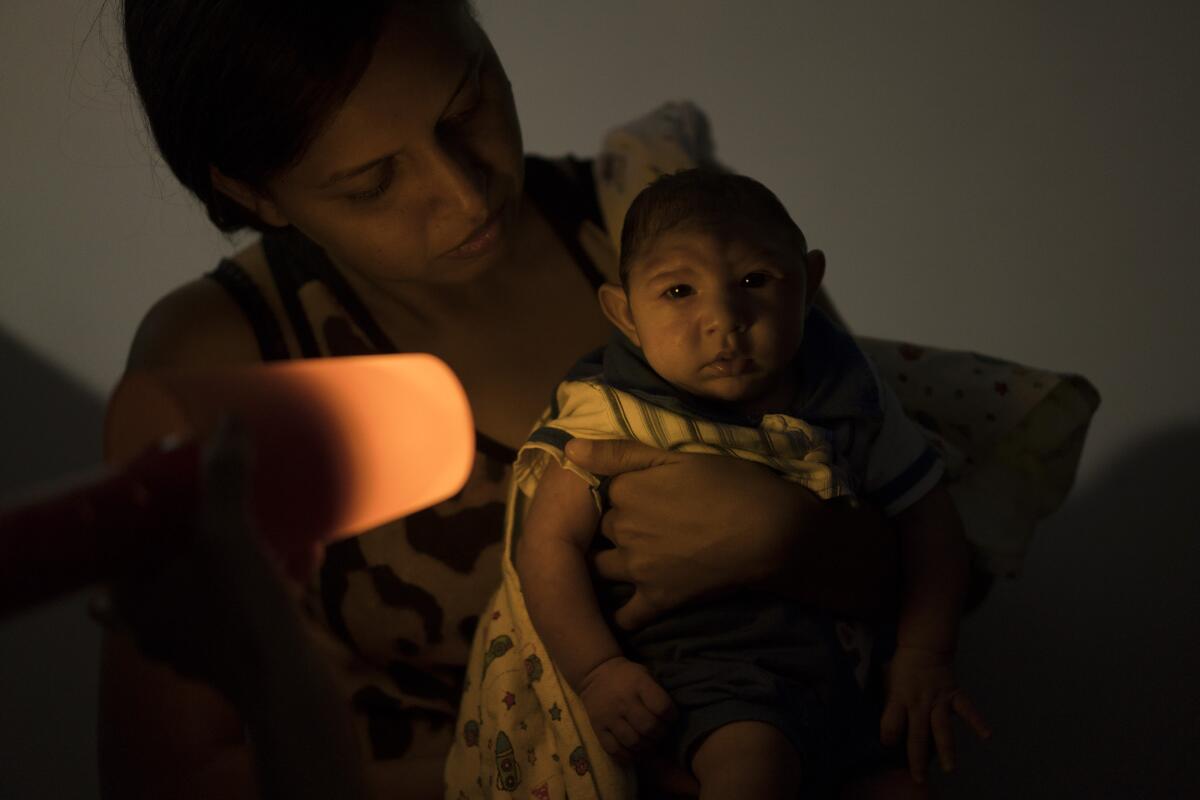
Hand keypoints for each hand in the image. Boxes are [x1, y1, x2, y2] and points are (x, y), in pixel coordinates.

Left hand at [106, 418, 311, 698]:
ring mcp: (195, 644)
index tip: (177, 470)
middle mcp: (154, 625)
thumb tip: (229, 422)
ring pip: (206, 583)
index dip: (148, 499)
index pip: (123, 536)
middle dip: (195, 523)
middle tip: (220, 493)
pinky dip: (266, 578)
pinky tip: (303, 558)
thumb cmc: (243, 615)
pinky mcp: (234, 654)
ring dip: (235, 549)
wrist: (288, 688)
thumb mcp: (228, 536)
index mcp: (133, 598)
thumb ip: (225, 479)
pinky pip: (243, 604)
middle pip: (164, 559)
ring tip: (269, 520)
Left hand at [566, 438, 812, 629]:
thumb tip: (567, 447)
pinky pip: (625, 615)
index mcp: (626, 489)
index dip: (623, 491)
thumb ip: (620, 451)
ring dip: (613, 565)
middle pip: (604, 528)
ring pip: (604, 568)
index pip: (605, 489)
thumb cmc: (731, 484)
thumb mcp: (677, 456)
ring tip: (635, 560)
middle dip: (617, 527)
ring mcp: (638, 567)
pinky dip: (621, 615)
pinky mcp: (657, 598)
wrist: (771, 532)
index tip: (645, 493)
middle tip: (648, 525)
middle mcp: (623, 528)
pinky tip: (626, 609)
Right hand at [578, 656, 676, 761]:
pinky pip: (614, 749)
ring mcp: (609, 716)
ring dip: (646, 746)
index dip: (671, 716)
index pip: (662, 707)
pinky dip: (628, 755)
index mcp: (638, 683)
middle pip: (649, 727)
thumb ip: (658, 694)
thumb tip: (672, 720)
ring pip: (633, 742)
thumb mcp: (645, 675)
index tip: (671, 717)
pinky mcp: (597, 728)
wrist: (596, 673)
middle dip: (660, 734)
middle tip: (660, 732)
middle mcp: (623, 700)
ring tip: (649, 742)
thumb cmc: (628, 676)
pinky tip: (634, 751)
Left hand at [879, 646, 991, 782]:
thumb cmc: (902, 667)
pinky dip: (977, 722)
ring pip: (941, 728)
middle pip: (917, 734)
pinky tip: (986, 735)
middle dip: (917, 758)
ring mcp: (937, 699)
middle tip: (919, 778)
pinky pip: (967, 709)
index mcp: (898, 698)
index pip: (891, 723)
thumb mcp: (886, 683)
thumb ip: (889, 704)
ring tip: (950, 768)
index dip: (888, 736)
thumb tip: (887, 728)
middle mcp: (918, 702)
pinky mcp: (954, 695)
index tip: (888, 746)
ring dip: (946, 749)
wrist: (923, 646)